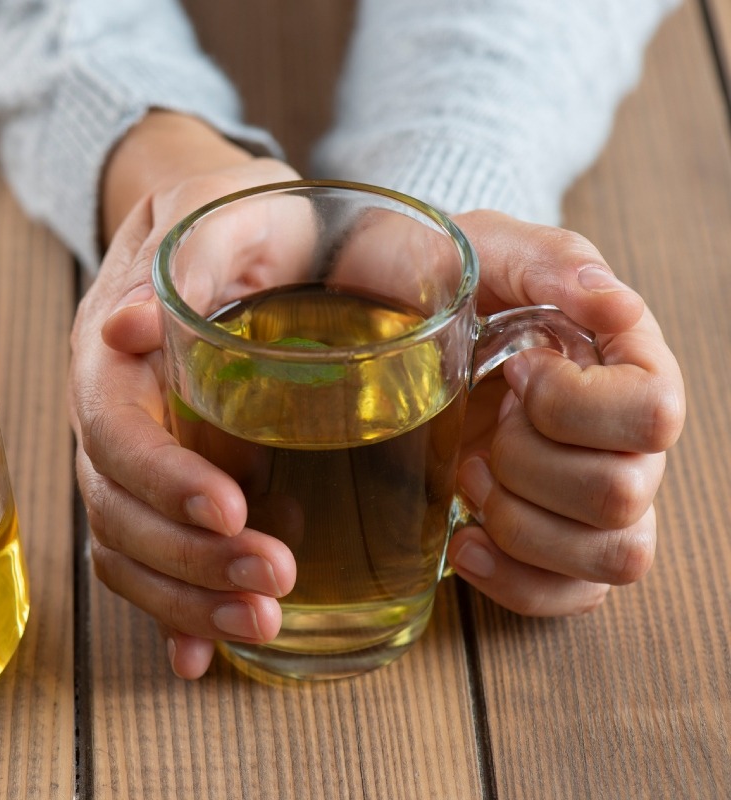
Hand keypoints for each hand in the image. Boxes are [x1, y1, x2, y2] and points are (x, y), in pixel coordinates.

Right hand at [72, 112, 301, 678]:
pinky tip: (207, 655)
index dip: (163, 479)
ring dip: (186, 598)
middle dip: (189, 558)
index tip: (232, 508)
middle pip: (116, 508)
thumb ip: (194, 251)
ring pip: (126, 546)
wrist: (215, 221)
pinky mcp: (159, 483)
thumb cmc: (233, 209)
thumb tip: (125, 327)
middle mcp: (107, 413)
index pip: (114, 431)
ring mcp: (129, 455)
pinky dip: (171, 613)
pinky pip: (143, 558)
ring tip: (264, 624)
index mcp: (109, 353)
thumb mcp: (225, 204)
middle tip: (273, 580)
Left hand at [445, 211, 685, 614]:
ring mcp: (598, 503)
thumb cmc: (459, 287)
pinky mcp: (557, 547)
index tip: (517, 368)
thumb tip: (609, 302)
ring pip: (609, 557)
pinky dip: (511, 580)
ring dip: (519, 521)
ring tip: (467, 474)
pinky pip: (568, 598)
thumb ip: (551, 265)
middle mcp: (630, 444)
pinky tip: (461, 540)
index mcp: (632, 368)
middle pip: (621, 495)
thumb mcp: (492, 251)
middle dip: (527, 463)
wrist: (408, 327)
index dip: (572, 404)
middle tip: (486, 423)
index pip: (655, 412)